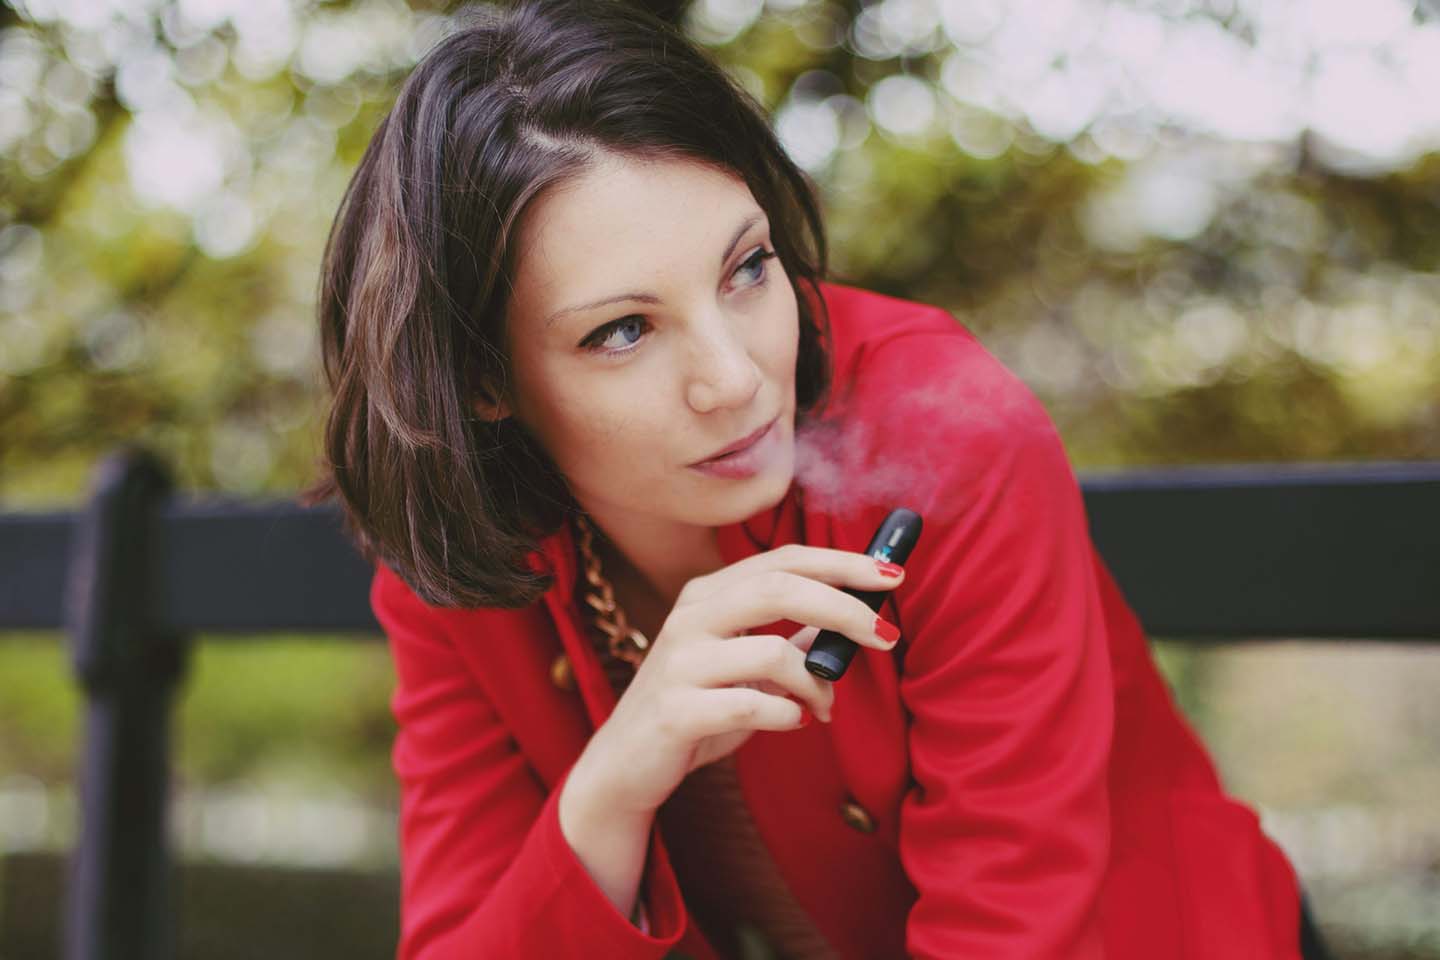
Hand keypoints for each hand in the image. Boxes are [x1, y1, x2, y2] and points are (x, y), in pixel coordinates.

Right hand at [570, 543, 905, 817]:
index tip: (893, 574)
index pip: (782, 560)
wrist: (624, 767)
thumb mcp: (743, 668)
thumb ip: (788, 642)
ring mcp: (679, 663)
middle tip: (888, 636)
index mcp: (708, 595)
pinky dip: (785, 715)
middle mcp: (690, 617)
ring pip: (770, 652)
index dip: (841, 562)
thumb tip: (852, 621)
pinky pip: (750, 707)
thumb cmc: (695, 710)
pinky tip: (793, 723)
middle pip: (779, 588)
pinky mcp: (675, 711)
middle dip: (844, 608)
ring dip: (816, 683)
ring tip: (824, 706)